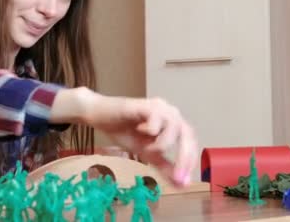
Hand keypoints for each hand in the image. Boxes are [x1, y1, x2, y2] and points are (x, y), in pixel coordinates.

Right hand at [83, 92, 197, 186]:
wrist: (99, 115)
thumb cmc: (123, 131)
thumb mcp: (146, 153)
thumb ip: (164, 166)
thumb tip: (181, 185)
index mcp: (173, 122)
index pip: (190, 141)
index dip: (190, 161)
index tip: (184, 181)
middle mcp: (169, 111)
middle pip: (187, 134)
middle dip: (183, 157)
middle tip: (176, 176)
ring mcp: (158, 106)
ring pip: (173, 128)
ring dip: (161, 144)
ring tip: (145, 147)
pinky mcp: (145, 104)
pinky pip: (156, 120)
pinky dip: (149, 130)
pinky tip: (138, 129)